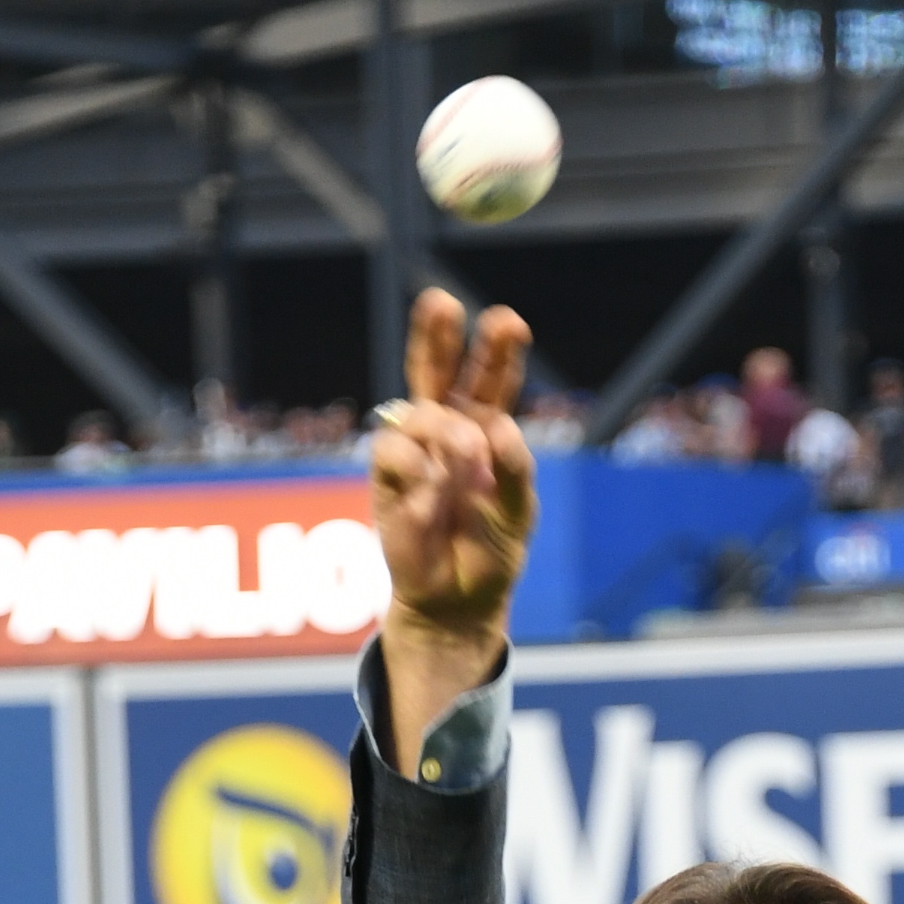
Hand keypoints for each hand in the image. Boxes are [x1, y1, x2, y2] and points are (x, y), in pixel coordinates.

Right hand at [370, 287, 534, 770]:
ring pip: (421, 411)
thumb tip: (493, 430)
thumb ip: (514, 469)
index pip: (490, 377)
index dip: (497, 349)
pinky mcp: (385, 475)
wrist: (457, 601)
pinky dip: (421, 476)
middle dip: (437, 332)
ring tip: (467, 477)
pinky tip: (432, 500)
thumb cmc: (490, 551)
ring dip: (450, 441)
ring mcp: (412, 448)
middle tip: (443, 303)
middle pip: (436, 367)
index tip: (509, 323)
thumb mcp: (518, 511)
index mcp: (484, 425)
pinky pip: (397, 453)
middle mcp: (445, 427)